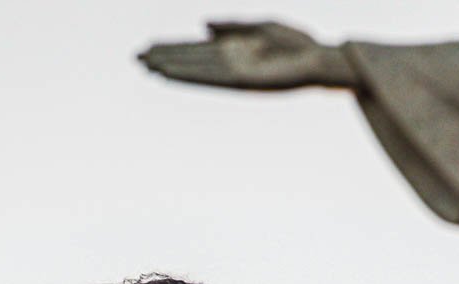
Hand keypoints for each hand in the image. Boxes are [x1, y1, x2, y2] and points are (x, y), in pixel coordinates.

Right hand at [139, 22, 356, 89]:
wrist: (321, 60)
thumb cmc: (299, 44)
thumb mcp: (262, 26)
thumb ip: (232, 26)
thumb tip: (203, 26)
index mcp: (236, 49)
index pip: (198, 49)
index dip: (175, 47)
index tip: (151, 46)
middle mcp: (231, 62)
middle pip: (192, 59)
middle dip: (167, 56)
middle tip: (137, 57)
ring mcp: (235, 72)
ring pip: (196, 70)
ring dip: (172, 67)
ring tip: (146, 65)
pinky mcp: (242, 82)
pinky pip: (210, 78)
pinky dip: (190, 75)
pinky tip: (172, 73)